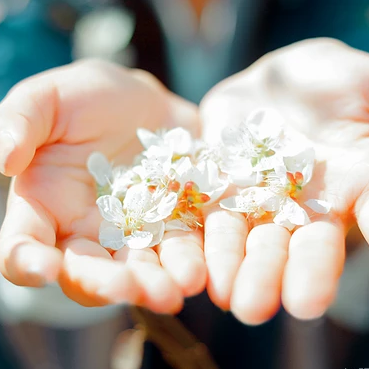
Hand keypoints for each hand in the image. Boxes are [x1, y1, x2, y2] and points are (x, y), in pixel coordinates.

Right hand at [0, 60, 206, 312]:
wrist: (147, 105)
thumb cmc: (91, 97)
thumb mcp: (50, 98)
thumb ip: (20, 121)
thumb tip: (4, 159)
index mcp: (47, 203)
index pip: (25, 243)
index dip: (27, 260)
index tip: (41, 267)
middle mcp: (86, 228)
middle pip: (87, 270)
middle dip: (105, 284)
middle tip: (127, 290)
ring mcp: (132, 231)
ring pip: (136, 269)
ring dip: (152, 285)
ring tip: (172, 293)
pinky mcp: (171, 224)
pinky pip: (177, 249)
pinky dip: (186, 262)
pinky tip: (197, 272)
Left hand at [200, 39, 368, 323]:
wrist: (284, 78)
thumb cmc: (338, 84)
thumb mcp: (362, 109)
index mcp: (332, 197)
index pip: (322, 243)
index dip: (314, 271)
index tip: (304, 303)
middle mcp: (284, 207)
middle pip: (272, 248)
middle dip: (260, 276)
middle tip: (248, 309)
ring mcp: (243, 195)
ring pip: (230, 234)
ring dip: (221, 262)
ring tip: (212, 291)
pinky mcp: (208, 179)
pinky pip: (195, 202)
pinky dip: (186, 225)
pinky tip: (175, 252)